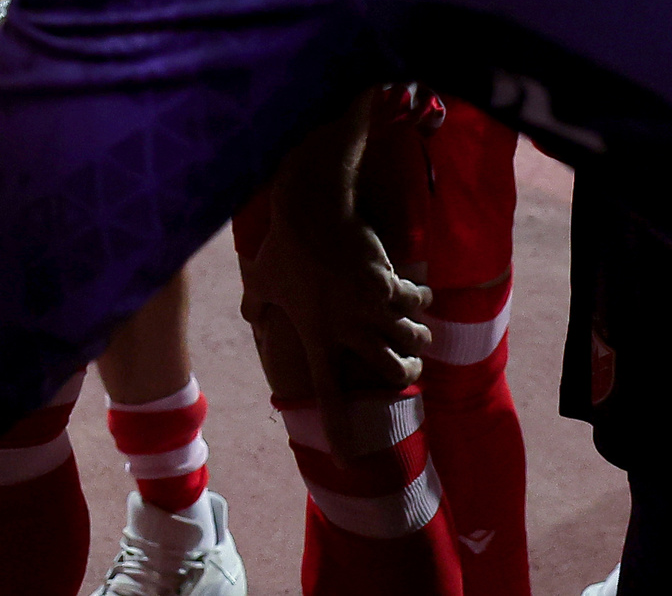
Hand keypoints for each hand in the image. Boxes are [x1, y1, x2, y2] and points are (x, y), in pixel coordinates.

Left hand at [238, 208, 432, 411]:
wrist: (313, 210)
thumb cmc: (284, 246)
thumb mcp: (262, 280)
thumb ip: (256, 306)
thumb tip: (250, 317)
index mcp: (317, 338)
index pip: (329, 395)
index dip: (340, 430)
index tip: (347, 462)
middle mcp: (349, 330)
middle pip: (391, 370)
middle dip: (406, 374)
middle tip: (409, 369)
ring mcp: (372, 307)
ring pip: (411, 339)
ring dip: (418, 339)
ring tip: (420, 336)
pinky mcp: (389, 283)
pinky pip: (417, 302)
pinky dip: (421, 301)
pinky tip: (421, 296)